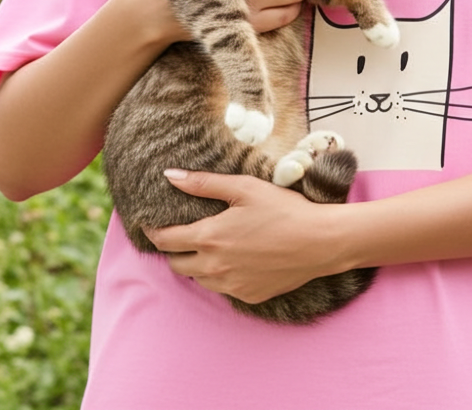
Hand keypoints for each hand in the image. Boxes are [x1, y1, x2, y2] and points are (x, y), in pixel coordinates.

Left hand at [143, 170, 345, 303]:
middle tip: (182, 234)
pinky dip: (220, 275)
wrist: (320, 242)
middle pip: (176, 264)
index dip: (153, 231)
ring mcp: (231, 285)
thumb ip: (203, 183)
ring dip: (196, 263)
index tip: (151, 223)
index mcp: (210, 237)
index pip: (165, 240)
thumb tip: (170, 176)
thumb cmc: (284, 210)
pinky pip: (222, 288)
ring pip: (198, 278)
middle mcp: (214, 267)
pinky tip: (234, 259)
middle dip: (173, 249)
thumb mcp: (244, 188)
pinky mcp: (247, 296)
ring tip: (210, 245)